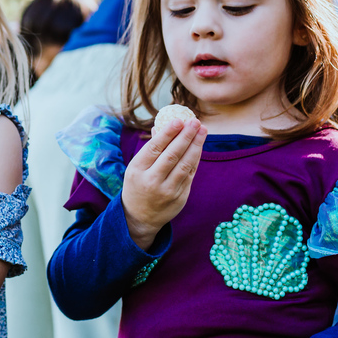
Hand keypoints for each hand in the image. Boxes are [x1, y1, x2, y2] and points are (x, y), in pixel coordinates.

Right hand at [121, 118, 206, 248]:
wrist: (139, 217)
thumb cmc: (137, 185)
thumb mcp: (136, 167)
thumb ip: (150, 149)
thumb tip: (163, 125)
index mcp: (137, 170)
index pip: (155, 148)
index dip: (168, 133)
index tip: (179, 120)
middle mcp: (152, 181)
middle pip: (172, 155)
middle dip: (186, 136)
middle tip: (195, 121)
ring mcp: (167, 191)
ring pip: (185, 165)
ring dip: (196, 145)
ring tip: (202, 130)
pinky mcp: (180, 197)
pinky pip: (190, 174)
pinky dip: (195, 159)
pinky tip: (199, 147)